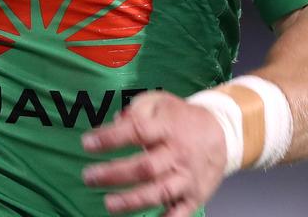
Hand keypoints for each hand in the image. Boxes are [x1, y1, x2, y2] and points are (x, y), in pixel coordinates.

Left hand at [82, 91, 226, 215]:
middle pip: (145, 167)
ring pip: (159, 192)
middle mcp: (177, 153)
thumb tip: (114, 122)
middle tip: (88, 177)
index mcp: (166, 127)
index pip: (136, 132)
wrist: (220, 132)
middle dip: (114, 174)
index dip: (110, 138)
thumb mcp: (159, 102)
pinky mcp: (194, 196)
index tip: (87, 143)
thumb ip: (136, 110)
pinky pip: (180, 214)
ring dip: (132, 201)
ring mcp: (186, 177)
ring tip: (108, 204)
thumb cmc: (180, 117)